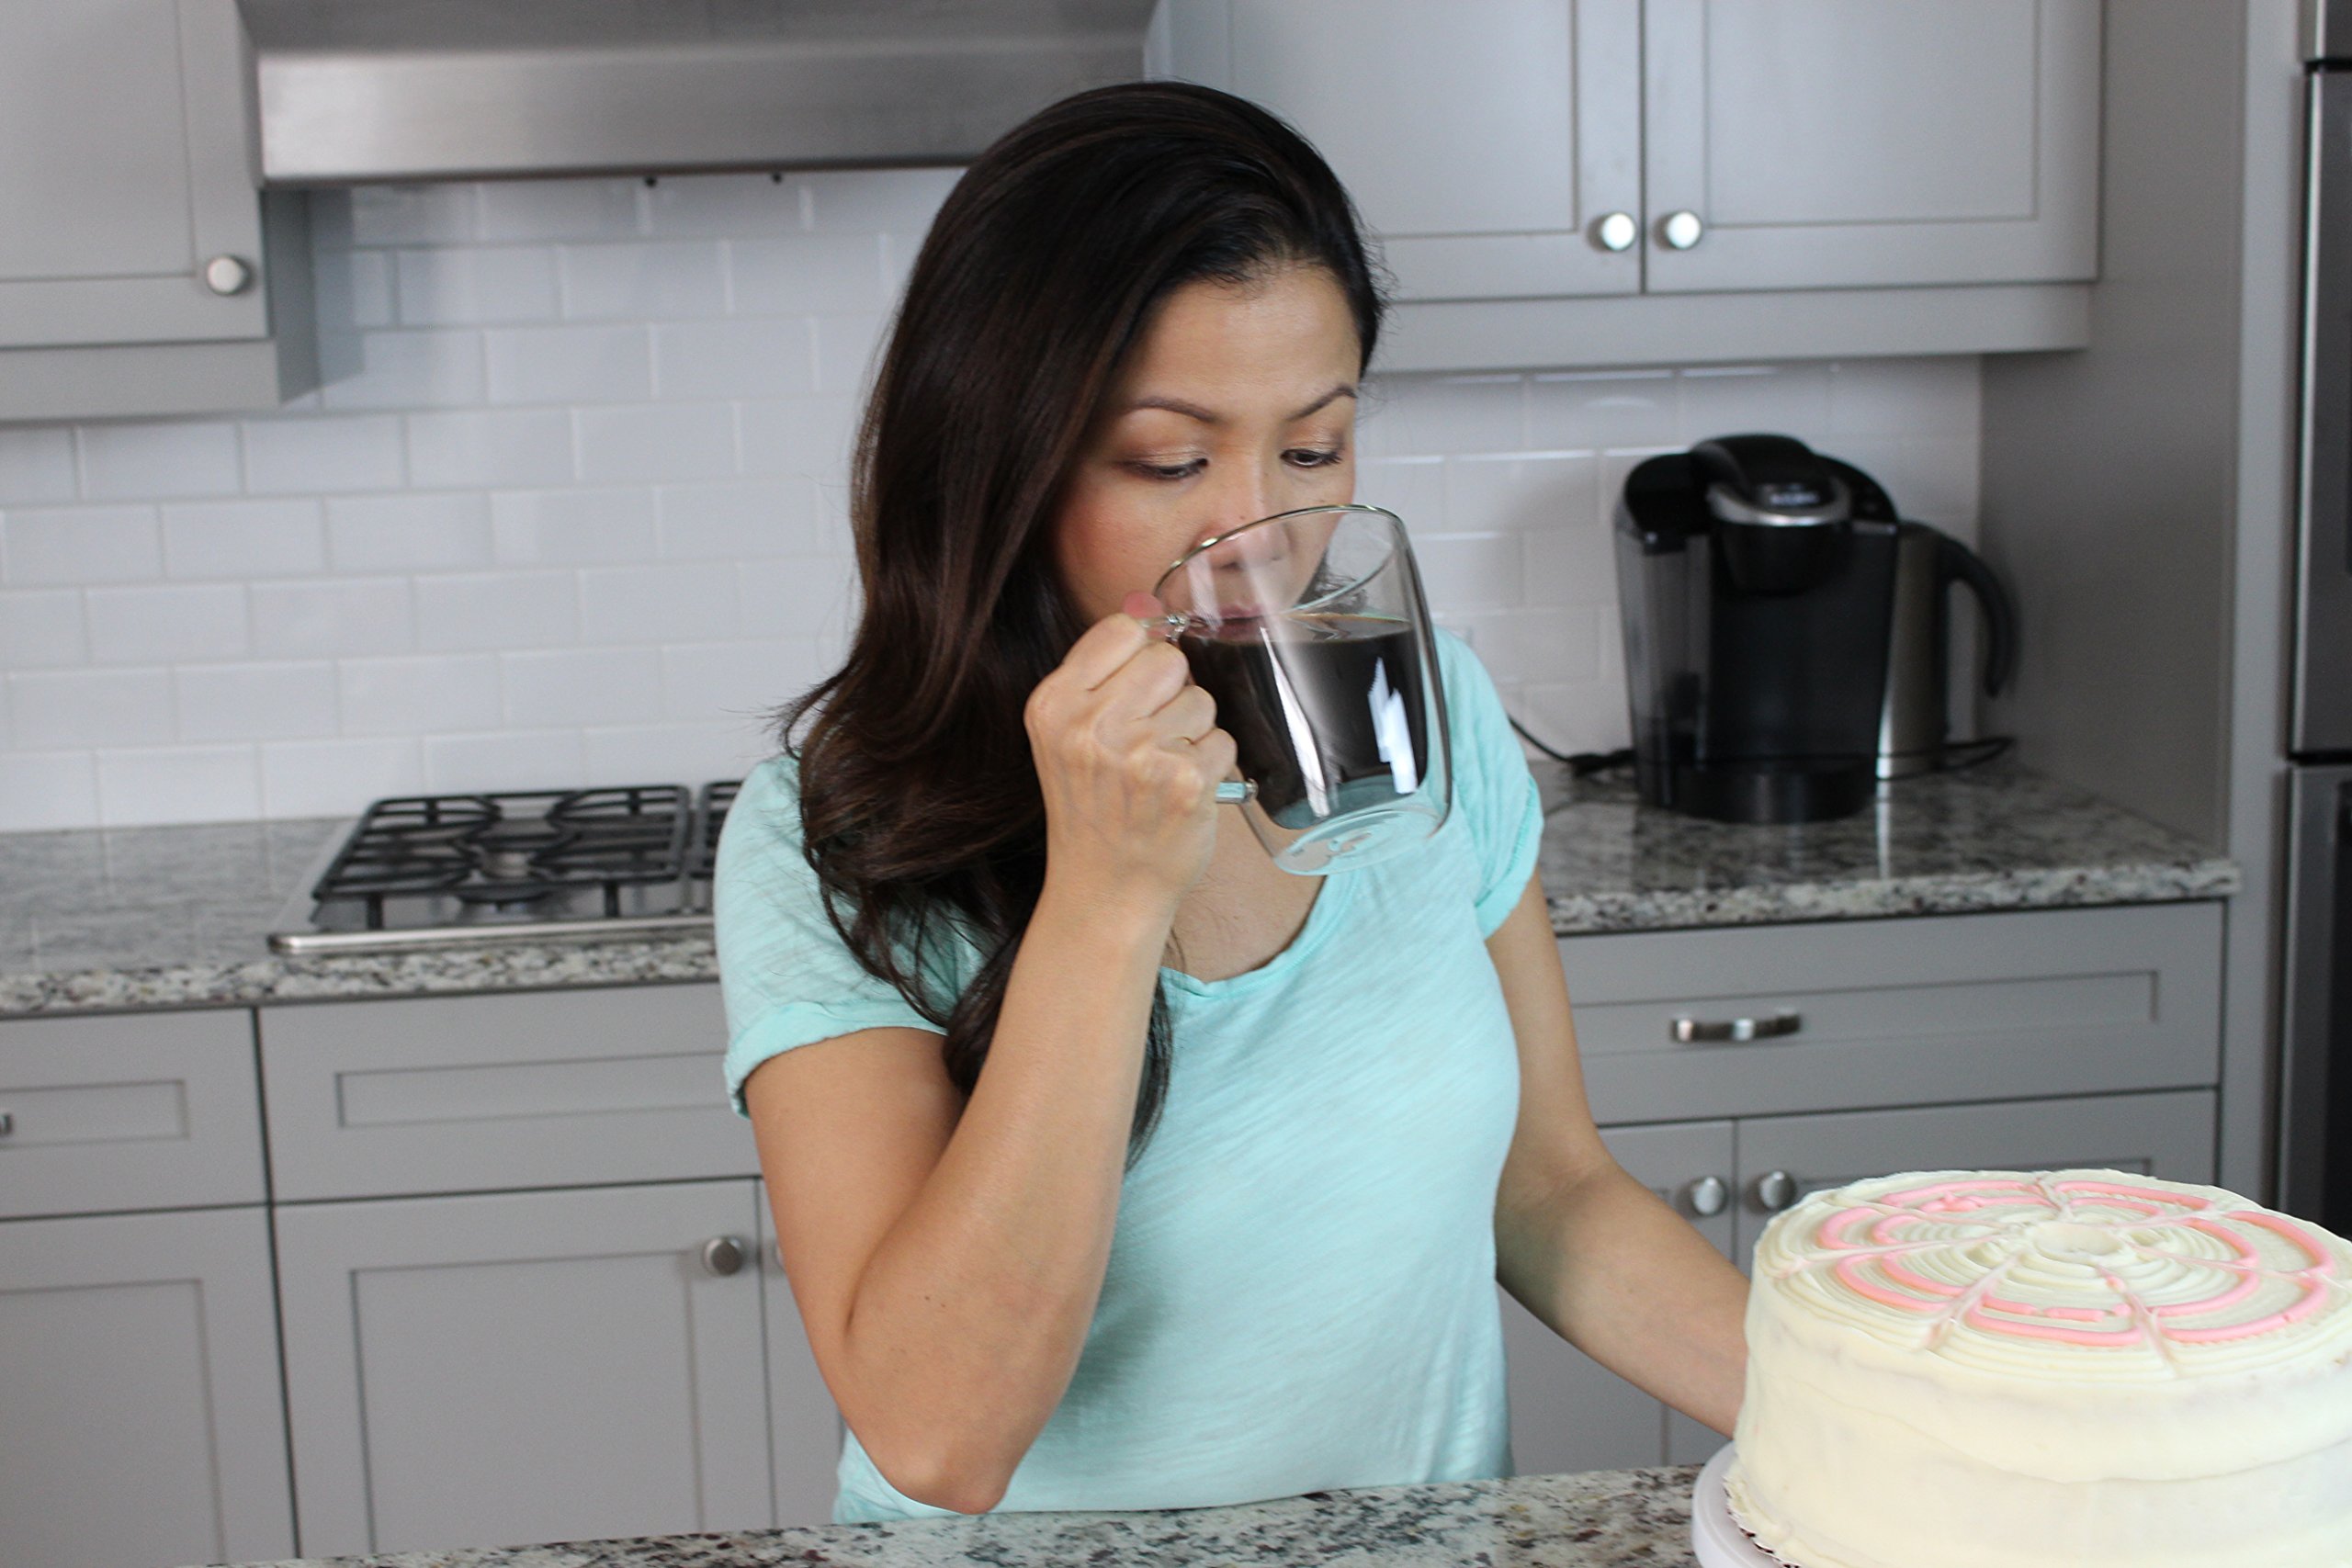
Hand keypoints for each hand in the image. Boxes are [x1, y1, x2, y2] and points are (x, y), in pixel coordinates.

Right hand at [1025, 591, 1237, 913]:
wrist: (1105, 889)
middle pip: (1168, 659)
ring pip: (1201, 699)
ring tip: (1160, 771)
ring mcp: (1139, 754)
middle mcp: (1090, 725)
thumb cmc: (1094, 807)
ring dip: (1193, 732)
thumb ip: (1104, 669)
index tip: (1132, 697)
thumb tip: (1146, 602)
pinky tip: (1181, 793)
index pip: (1123, 631)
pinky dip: (1212, 765)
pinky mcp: (1184, 782)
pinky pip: (1222, 739)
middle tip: (1149, 740)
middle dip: (1171, 695)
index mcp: (1054, 704)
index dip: (1139, 660)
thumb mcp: (1069, 733)